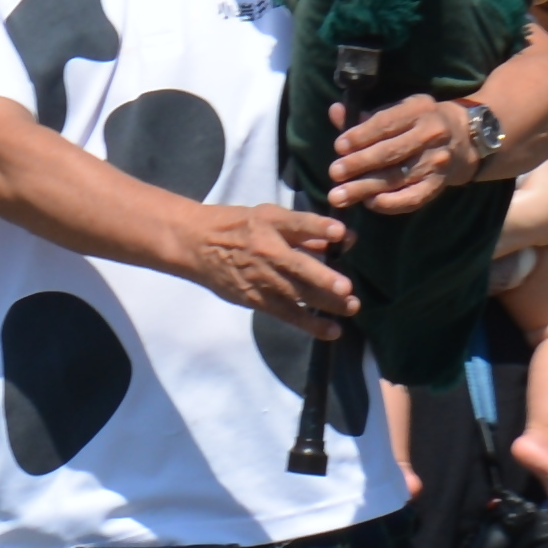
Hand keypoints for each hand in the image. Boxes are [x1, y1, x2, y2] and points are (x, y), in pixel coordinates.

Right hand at [183, 200, 357, 323]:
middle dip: (322, 278)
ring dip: (325, 303)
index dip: (318, 227)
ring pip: (297, 293)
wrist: (197, 245)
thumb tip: (343, 237)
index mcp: (269, 224)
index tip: (340, 232)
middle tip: (346, 287)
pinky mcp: (256, 299)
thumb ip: (305, 230)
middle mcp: (266, 251)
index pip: (297, 225)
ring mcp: (261, 278)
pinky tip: (332, 330)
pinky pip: (287, 314)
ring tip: (351, 307)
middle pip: (298, 266)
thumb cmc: (238, 226)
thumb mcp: (268, 216)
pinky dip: (310, 324)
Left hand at [327, 85, 499, 214]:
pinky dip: (390, 203)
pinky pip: (413, 198)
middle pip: (390, 153)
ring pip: (396, 178)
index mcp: (418, 110)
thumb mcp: (400, 110)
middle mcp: (431, 135)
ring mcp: (436, 162)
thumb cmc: (421, 121)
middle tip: (334, 173)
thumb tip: (336, 111)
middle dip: (358, 164)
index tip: (339, 147)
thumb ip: (367, 116)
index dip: (361, 136)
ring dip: (365, 188)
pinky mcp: (438, 184)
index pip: (386, 124)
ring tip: (339, 196)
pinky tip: (370, 203)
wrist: (466, 137)